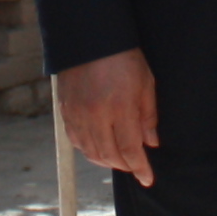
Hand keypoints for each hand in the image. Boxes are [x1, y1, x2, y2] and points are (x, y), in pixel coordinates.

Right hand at [57, 48, 158, 191]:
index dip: (140, 168)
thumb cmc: (123, 57)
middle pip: (109, 156)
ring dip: (106, 160)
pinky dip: (88, 149)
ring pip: (90, 151)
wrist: (90, 36)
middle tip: (135, 166)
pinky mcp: (65, 110)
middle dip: (124, 165)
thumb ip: (148, 116)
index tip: (148, 179)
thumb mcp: (146, 83)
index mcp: (119, 107)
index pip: (130, 150)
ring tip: (119, 159)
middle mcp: (95, 115)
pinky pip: (76, 140)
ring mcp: (77, 113)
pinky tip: (98, 147)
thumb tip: (150, 143)